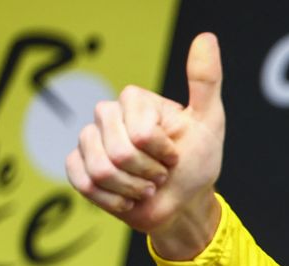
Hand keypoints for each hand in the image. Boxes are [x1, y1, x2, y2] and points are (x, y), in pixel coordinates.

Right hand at [66, 32, 224, 258]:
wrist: (182, 204)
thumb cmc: (197, 163)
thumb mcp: (209, 122)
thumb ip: (205, 82)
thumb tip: (206, 38)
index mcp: (135, 101)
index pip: (140, 132)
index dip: (161, 152)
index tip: (175, 155)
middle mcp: (108, 114)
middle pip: (119, 152)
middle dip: (147, 173)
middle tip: (161, 175)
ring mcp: (90, 140)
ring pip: (101, 170)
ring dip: (132, 189)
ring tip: (146, 188)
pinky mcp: (78, 166)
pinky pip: (84, 183)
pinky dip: (112, 200)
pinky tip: (128, 198)